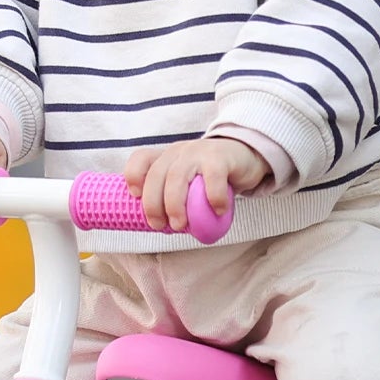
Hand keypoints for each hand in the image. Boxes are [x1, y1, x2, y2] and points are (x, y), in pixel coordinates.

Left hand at [124, 136, 269, 232]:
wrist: (245, 156)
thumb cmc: (212, 175)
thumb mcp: (188, 181)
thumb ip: (175, 197)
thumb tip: (163, 227)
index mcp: (166, 157)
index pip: (141, 158)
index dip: (133, 176)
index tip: (135, 196)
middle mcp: (178, 152)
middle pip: (156, 175)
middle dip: (153, 204)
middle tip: (159, 225)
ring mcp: (198, 152)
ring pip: (177, 176)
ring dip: (174, 204)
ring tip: (180, 225)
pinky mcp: (220, 157)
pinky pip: (213, 177)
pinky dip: (214, 197)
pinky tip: (218, 210)